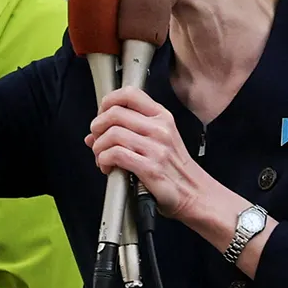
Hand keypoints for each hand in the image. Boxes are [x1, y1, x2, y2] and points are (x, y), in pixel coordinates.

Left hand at [85, 87, 204, 218]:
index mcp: (162, 117)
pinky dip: (104, 160)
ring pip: (112, 134)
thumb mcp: (159, 140)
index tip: (101, 114)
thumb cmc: (174, 168)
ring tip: (101, 157)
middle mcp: (160, 129)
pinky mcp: (150, 168)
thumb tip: (92, 135)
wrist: (195, 194)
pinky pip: (115, 155)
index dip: (108, 101)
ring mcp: (156, 148)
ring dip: (98, 147)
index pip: (129, 94)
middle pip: (114, 113)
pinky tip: (107, 167)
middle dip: (97, 127)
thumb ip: (128, 131)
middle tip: (96, 140)